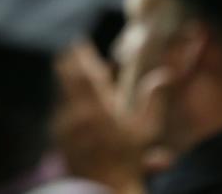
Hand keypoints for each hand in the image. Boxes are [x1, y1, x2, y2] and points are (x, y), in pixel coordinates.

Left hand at [54, 43, 168, 193]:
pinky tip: (72, 99)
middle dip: (71, 63)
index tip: (80, 42)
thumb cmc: (128, 159)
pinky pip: (60, 107)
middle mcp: (75, 111)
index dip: (81, 55)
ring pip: (62, 91)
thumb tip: (164, 74)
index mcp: (97, 107)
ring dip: (67, 80)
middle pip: (67, 77)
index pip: (84, 72)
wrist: (104, 186)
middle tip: (74, 50)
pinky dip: (66, 99)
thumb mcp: (145, 131)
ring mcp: (63, 122)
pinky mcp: (57, 133)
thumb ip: (153, 100)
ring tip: (70, 68)